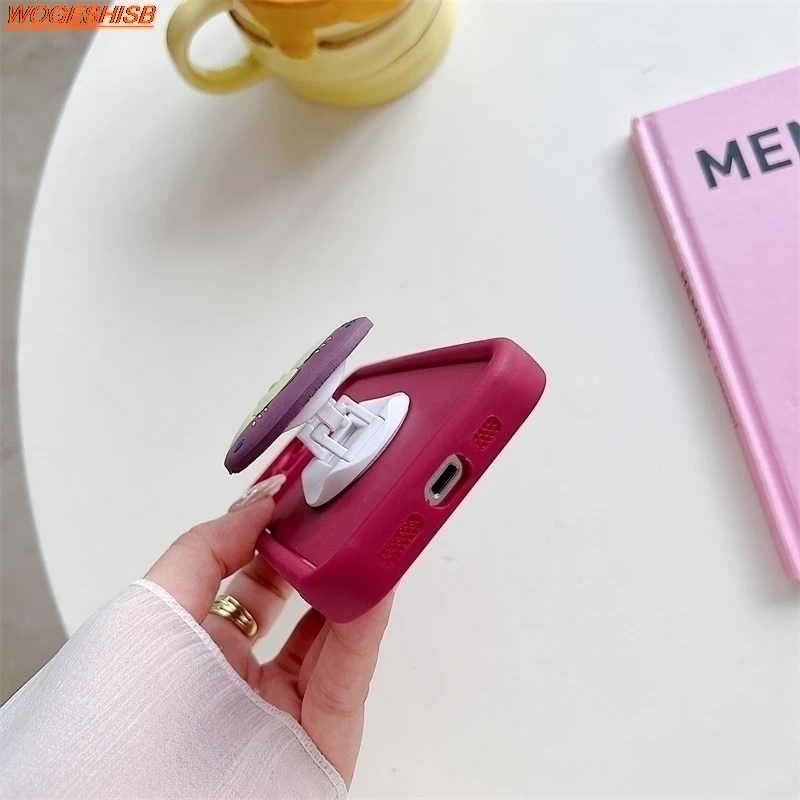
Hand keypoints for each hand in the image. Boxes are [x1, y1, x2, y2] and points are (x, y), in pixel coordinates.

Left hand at [144, 477, 391, 787]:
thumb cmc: (121, 735)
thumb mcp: (149, 613)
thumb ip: (204, 551)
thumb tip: (254, 506)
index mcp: (193, 648)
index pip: (245, 575)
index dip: (272, 532)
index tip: (295, 495)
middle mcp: (240, 676)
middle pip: (295, 601)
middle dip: (317, 552)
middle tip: (336, 510)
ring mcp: (284, 706)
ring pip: (330, 632)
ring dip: (351, 580)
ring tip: (364, 535)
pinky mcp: (324, 737)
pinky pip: (348, 671)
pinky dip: (365, 623)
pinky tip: (373, 583)